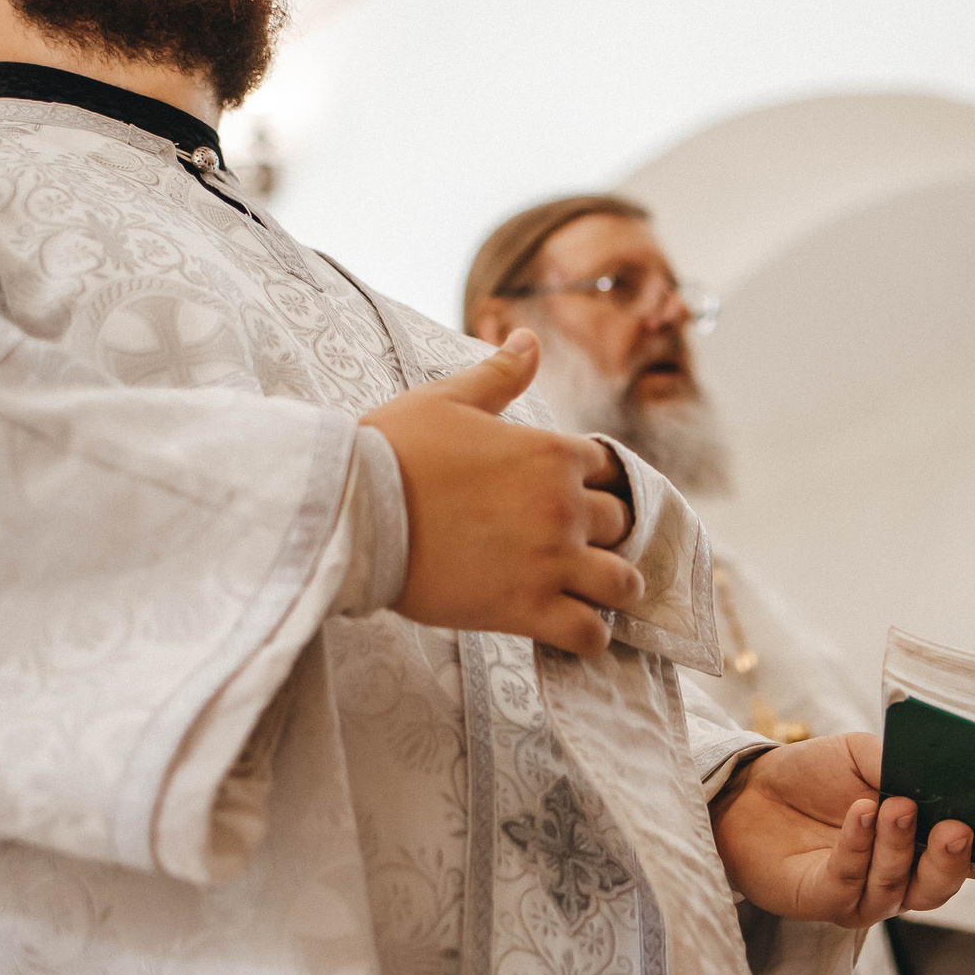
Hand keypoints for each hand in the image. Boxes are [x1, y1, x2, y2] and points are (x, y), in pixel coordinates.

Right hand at [361, 330, 639, 655]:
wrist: (351, 512)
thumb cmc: (393, 450)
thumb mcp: (448, 400)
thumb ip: (499, 374)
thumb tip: (528, 337)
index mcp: (551, 453)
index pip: (608, 468)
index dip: (590, 483)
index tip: (568, 497)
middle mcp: (563, 506)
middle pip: (620, 524)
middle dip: (601, 534)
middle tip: (571, 546)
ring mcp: (550, 561)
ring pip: (623, 583)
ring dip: (612, 588)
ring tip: (588, 592)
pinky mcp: (527, 609)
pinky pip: (590, 634)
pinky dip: (589, 637)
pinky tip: (570, 630)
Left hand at [707, 732, 971, 922]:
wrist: (749, 790)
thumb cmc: (814, 776)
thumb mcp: (863, 756)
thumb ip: (900, 765)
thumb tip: (939, 769)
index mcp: (920, 846)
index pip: (967, 859)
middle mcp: (897, 878)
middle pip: (936, 887)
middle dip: (950, 861)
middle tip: (956, 828)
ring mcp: (860, 895)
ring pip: (894, 887)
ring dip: (898, 846)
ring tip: (895, 806)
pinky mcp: (821, 900)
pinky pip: (847, 881)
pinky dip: (858, 846)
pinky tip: (860, 812)